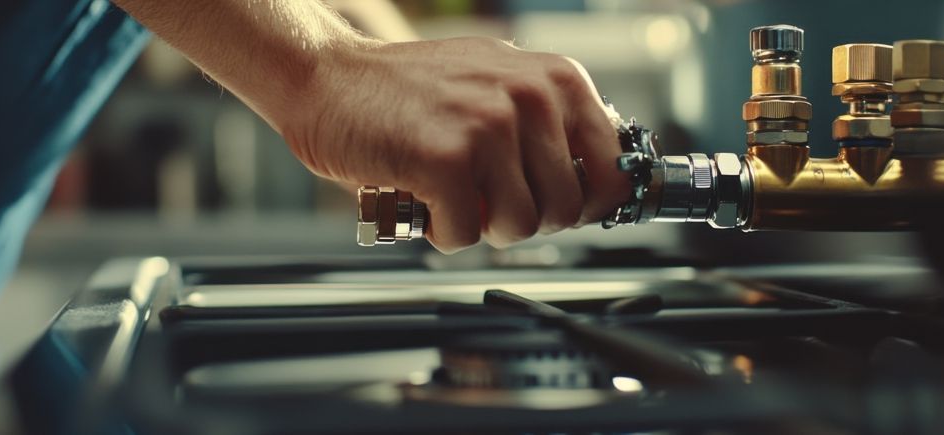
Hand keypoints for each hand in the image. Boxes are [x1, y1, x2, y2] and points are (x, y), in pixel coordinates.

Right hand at [281, 38, 629, 252]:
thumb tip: (597, 185)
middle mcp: (531, 97)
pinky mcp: (446, 159)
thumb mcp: (500, 85)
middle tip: (487, 200)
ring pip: (521, 227)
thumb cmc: (411, 91)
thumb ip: (550, 127)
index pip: (614, 171)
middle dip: (525, 219)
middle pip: (566, 209)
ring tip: (453, 194)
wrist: (330, 78)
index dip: (586, 204)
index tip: (562, 210)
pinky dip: (440, 231)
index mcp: (556, 79)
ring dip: (482, 226)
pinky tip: (423, 199)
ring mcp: (489, 126)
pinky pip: (466, 236)